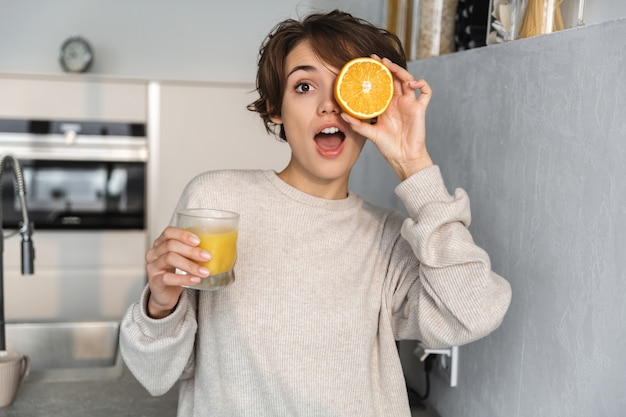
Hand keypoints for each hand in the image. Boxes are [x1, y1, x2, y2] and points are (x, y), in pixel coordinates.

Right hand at [145, 226, 210, 317]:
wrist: (165, 294)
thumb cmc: (176, 272)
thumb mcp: (183, 258)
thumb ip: (193, 251)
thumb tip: (221, 246)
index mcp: (161, 243)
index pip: (169, 232)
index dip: (183, 234)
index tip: (198, 241)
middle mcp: (154, 253)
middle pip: (171, 245)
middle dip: (191, 251)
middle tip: (207, 257)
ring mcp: (153, 267)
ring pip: (169, 259)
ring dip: (190, 265)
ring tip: (205, 272)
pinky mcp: (154, 282)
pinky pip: (167, 278)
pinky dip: (183, 278)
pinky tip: (195, 280)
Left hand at [341, 56, 433, 179]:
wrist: (403, 158)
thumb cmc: (388, 147)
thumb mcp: (370, 133)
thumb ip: (357, 124)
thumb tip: (341, 114)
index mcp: (387, 105)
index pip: (382, 83)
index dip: (377, 73)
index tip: (366, 63)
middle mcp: (398, 101)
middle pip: (395, 78)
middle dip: (387, 66)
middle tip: (376, 58)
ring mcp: (410, 104)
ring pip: (409, 80)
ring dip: (401, 71)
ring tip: (390, 66)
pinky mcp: (420, 109)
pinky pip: (426, 92)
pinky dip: (422, 84)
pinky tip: (412, 84)